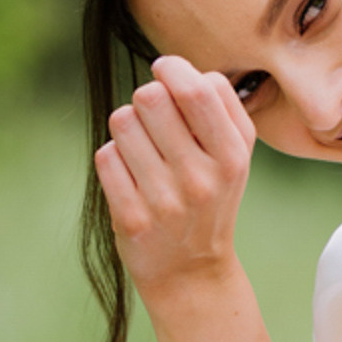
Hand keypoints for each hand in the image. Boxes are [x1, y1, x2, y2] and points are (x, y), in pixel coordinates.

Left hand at [93, 58, 253, 303]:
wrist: (191, 272)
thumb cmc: (210, 197)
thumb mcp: (235, 155)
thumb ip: (219, 105)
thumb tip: (175, 69)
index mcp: (233, 156)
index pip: (196, 87)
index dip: (171, 70)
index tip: (165, 75)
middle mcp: (202, 179)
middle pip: (151, 97)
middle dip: (145, 99)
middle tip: (152, 120)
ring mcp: (166, 202)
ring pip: (123, 122)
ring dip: (127, 129)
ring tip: (143, 151)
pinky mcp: (132, 220)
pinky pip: (106, 156)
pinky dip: (113, 159)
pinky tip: (130, 177)